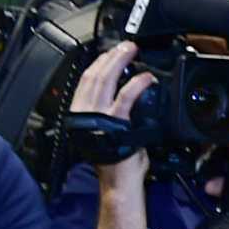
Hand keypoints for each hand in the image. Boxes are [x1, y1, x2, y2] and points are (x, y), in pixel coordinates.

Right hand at [70, 41, 155, 184]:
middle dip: (110, 57)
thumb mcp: (108, 132)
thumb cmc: (116, 161)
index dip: (98, 63)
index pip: (86, 82)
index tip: (111, 53)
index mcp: (81, 114)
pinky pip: (124, 98)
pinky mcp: (115, 124)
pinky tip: (146, 77)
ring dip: (120, 62)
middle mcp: (85, 113)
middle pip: (93, 75)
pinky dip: (136, 84)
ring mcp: (98, 118)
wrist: (119, 183)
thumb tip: (122, 93)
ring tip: (132, 51)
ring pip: (105, 81)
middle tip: (125, 46)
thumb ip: (111, 113)